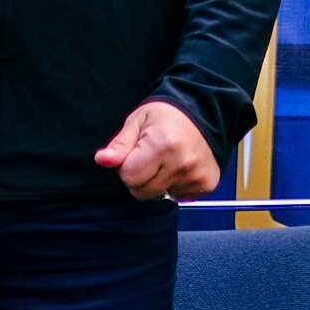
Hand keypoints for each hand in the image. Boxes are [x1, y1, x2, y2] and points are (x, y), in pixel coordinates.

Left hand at [95, 98, 220, 199]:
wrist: (205, 111)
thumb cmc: (166, 116)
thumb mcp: (138, 121)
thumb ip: (120, 144)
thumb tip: (102, 160)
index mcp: (163, 144)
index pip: (128, 177)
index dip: (127, 165)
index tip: (137, 151)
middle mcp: (182, 163)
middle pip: (142, 192)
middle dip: (141, 177)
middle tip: (152, 156)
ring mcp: (197, 176)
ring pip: (160, 196)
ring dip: (159, 182)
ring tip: (168, 160)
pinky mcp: (207, 184)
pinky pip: (179, 197)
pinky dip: (176, 185)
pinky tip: (181, 167)